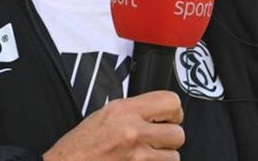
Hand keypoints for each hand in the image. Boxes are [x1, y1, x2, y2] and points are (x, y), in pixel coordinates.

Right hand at [43, 90, 184, 159]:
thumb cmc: (79, 146)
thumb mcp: (104, 114)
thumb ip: (133, 110)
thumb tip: (157, 111)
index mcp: (124, 110)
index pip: (171, 101)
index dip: (173, 111)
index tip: (167, 117)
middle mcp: (133, 131)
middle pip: (178, 133)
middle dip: (169, 138)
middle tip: (155, 139)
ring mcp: (137, 157)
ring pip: (173, 157)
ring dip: (162, 157)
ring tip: (144, 155)